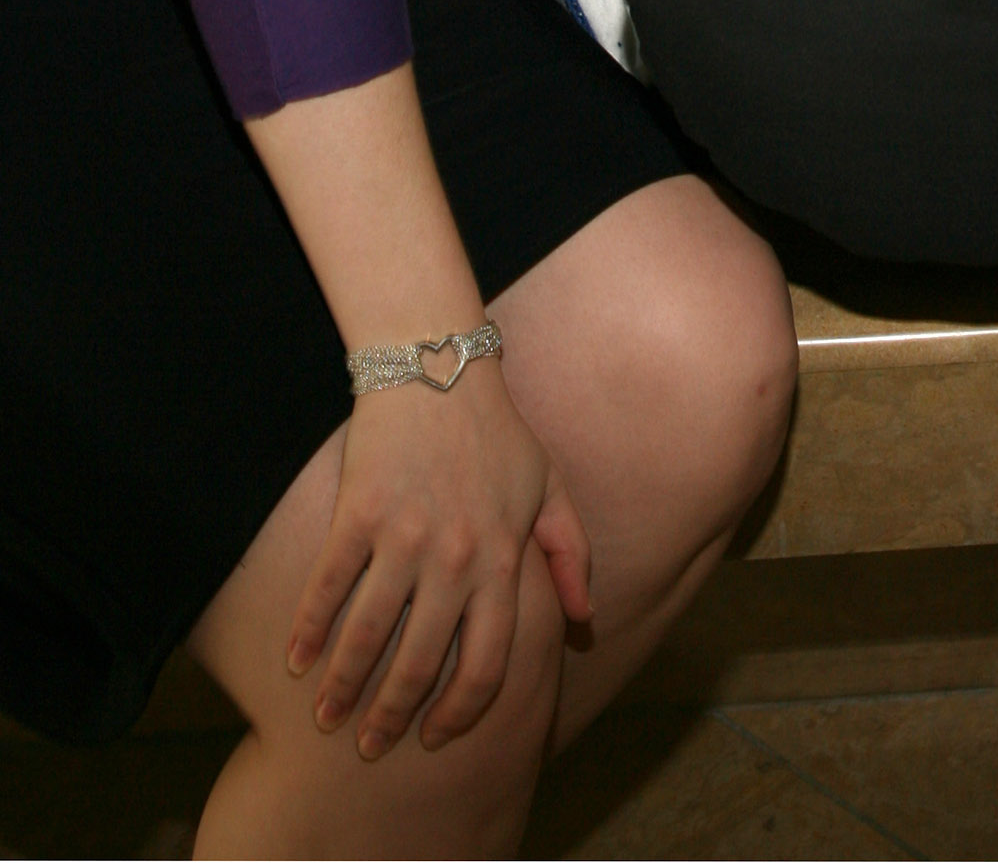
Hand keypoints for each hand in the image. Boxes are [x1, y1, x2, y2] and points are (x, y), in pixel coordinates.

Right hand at [286, 361, 591, 757]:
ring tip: (327, 719)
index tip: (437, 737)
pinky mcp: (357, 515)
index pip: (487, 663)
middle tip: (370, 747)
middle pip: (421, 664)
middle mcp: (455, 557)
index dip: (462, 712)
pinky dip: (309, 633)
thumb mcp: (549, 487)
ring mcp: (404, 537)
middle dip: (392, 717)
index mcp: (502, 558)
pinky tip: (296, 663)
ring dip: (344, 689)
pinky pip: (328, 589)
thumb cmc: (496, 430)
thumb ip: (572, 554)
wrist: (436, 366)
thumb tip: (586, 619)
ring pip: (368, 638)